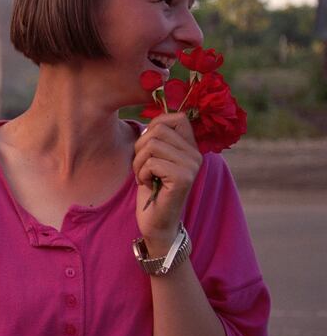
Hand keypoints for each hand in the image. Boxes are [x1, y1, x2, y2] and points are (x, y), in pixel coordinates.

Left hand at [133, 113, 201, 255]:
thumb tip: (154, 114)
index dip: (155, 125)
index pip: (177, 116)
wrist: (156, 222)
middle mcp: (196, 154)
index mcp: (191, 146)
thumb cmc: (151, 187)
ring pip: (152, 145)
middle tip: (143, 166)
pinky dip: (142, 173)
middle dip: (140, 146)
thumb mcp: (153, 156)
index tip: (148, 146)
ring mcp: (192, 166)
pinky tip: (148, 185)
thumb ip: (158, 137)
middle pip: (159, 129)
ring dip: (139, 162)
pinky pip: (151, 162)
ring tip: (145, 176)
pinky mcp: (183, 178)